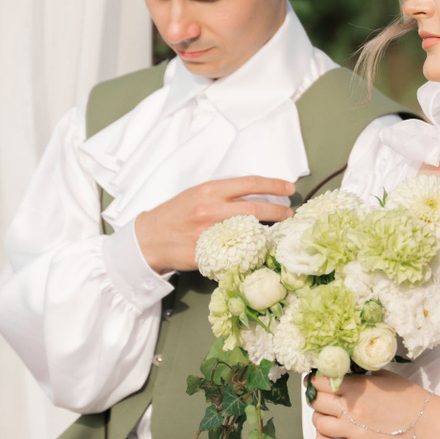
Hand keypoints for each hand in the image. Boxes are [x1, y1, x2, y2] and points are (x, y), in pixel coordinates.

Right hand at [134, 176, 294, 271]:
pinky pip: (234, 254)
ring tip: (278, 232)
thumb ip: (224, 193)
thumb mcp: (198, 194)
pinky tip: (257, 251)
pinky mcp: (206, 254)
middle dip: (279, 211)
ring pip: (249, 232)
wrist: (150, 237)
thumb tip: (255, 194)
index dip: (274, 185)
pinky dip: (249, 253)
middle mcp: (211, 209)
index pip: (250, 184)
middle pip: (255, 209)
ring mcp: (209, 233)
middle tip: (290, 214)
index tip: (289, 188)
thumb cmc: (176, 213)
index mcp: (210, 190)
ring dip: (268, 233)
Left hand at [309, 369, 431, 438]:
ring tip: (326, 415)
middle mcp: (350, 409)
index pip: (320, 382)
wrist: (427, 424)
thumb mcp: (384, 376)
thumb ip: (361, 375)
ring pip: (318, 424)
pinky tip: (326, 434)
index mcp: (357, 388)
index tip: (316, 380)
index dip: (315, 380)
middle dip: (315, 397)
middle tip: (320, 396)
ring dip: (318, 418)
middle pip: (316, 402)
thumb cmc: (409, 397)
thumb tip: (343, 373)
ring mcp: (352, 431)